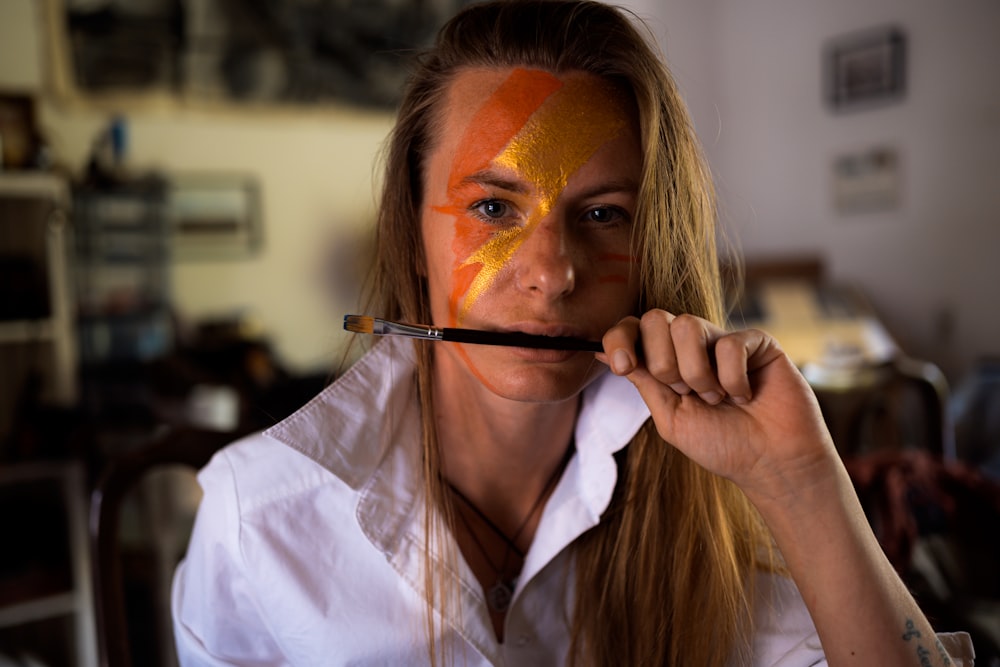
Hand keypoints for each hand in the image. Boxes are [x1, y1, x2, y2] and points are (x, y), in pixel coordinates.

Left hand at [598, 310, 838, 500]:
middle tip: (687, 393)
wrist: (770, 464)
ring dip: (698, 374)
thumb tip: (602, 354)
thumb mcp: (670, 416)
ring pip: (688, 325)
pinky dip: (733, 379)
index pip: (632, 328)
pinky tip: (746, 395)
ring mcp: (723, 340)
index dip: (620, 339)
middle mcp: (692, 345)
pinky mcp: (757, 342)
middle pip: (656, 318)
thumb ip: (643, 381)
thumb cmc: (723, 445)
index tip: (622, 366)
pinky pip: (729, 343)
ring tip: (718, 398)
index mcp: (666, 360)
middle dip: (664, 364)